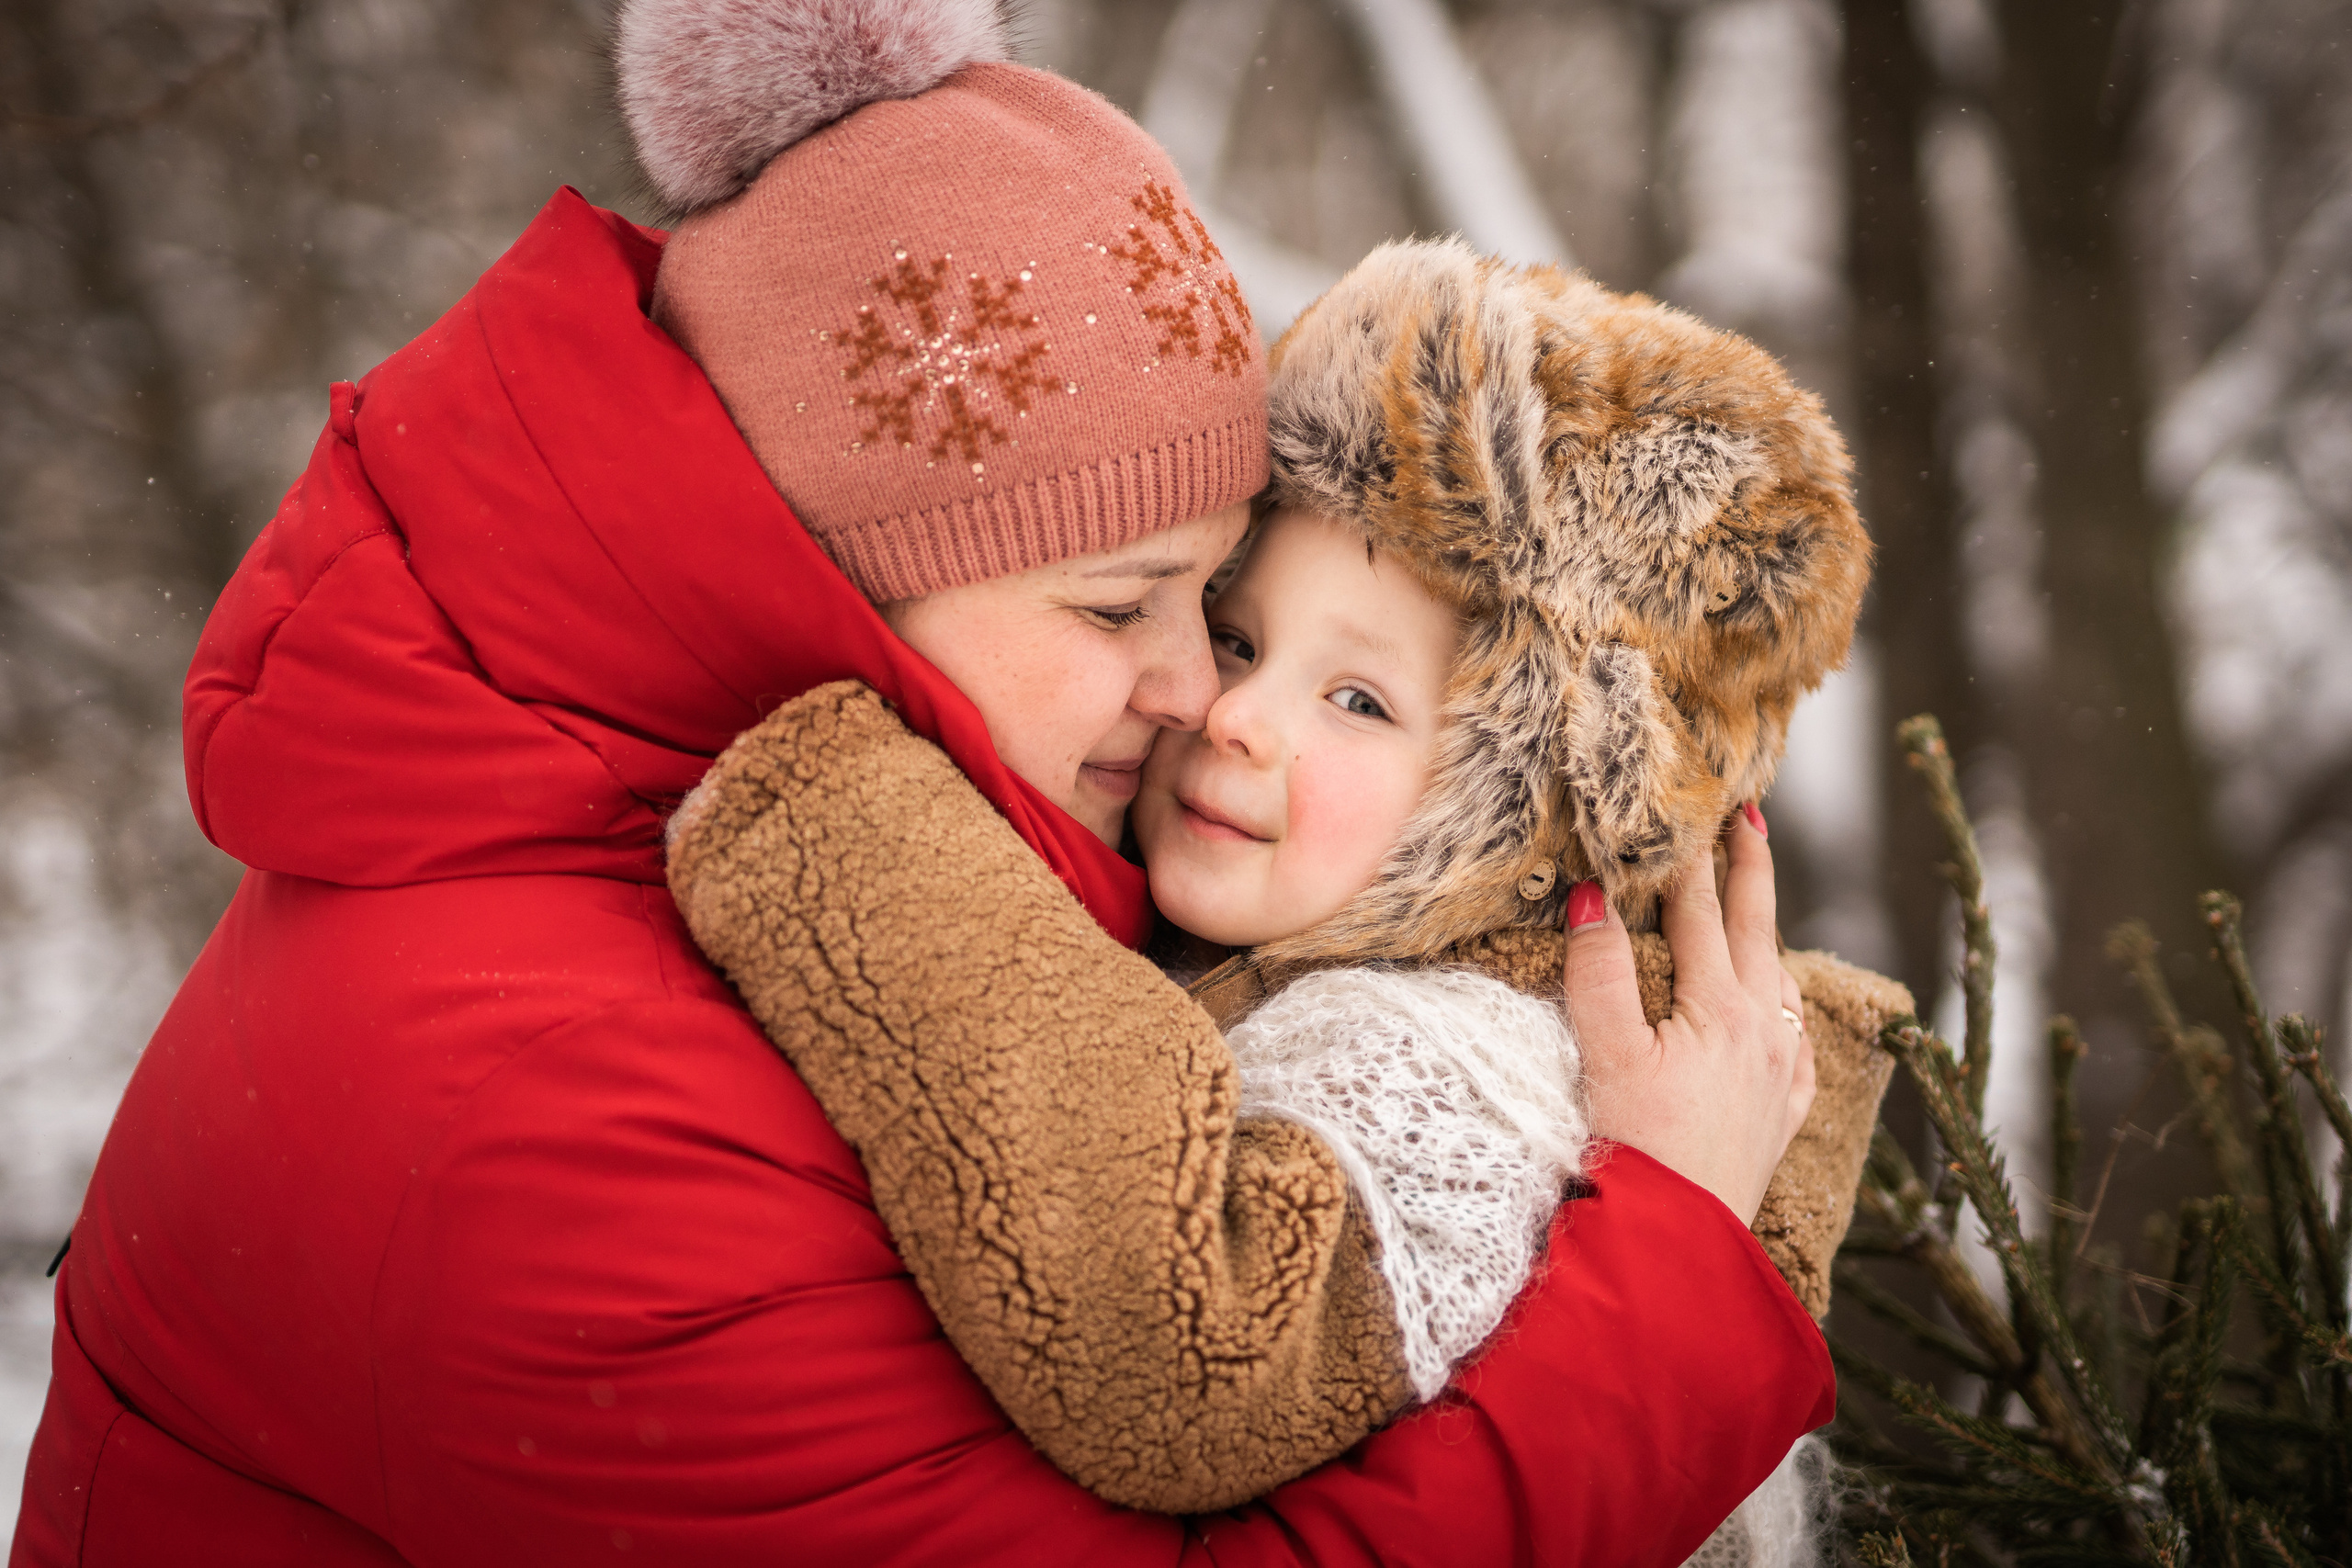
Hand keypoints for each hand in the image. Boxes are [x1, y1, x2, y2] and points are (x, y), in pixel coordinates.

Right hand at [1560, 806, 1816, 1225]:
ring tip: (1756, 907)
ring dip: (1767, 936)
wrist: (1679, 1244)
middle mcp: (1765, 1031)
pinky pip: (1798, 1045)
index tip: (1688, 811)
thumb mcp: (1608, 1055)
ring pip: (1782, 984)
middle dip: (1750, 871)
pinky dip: (1788, 1011)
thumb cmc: (1638, 1153)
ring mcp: (1779, 1074)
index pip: (1701, 913)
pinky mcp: (1781, 1116)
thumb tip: (1592, 896)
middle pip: (1759, 931)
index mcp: (1723, 1008)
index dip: (1690, 860)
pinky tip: (1782, 1015)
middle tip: (1748, 819)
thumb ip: (1599, 973)